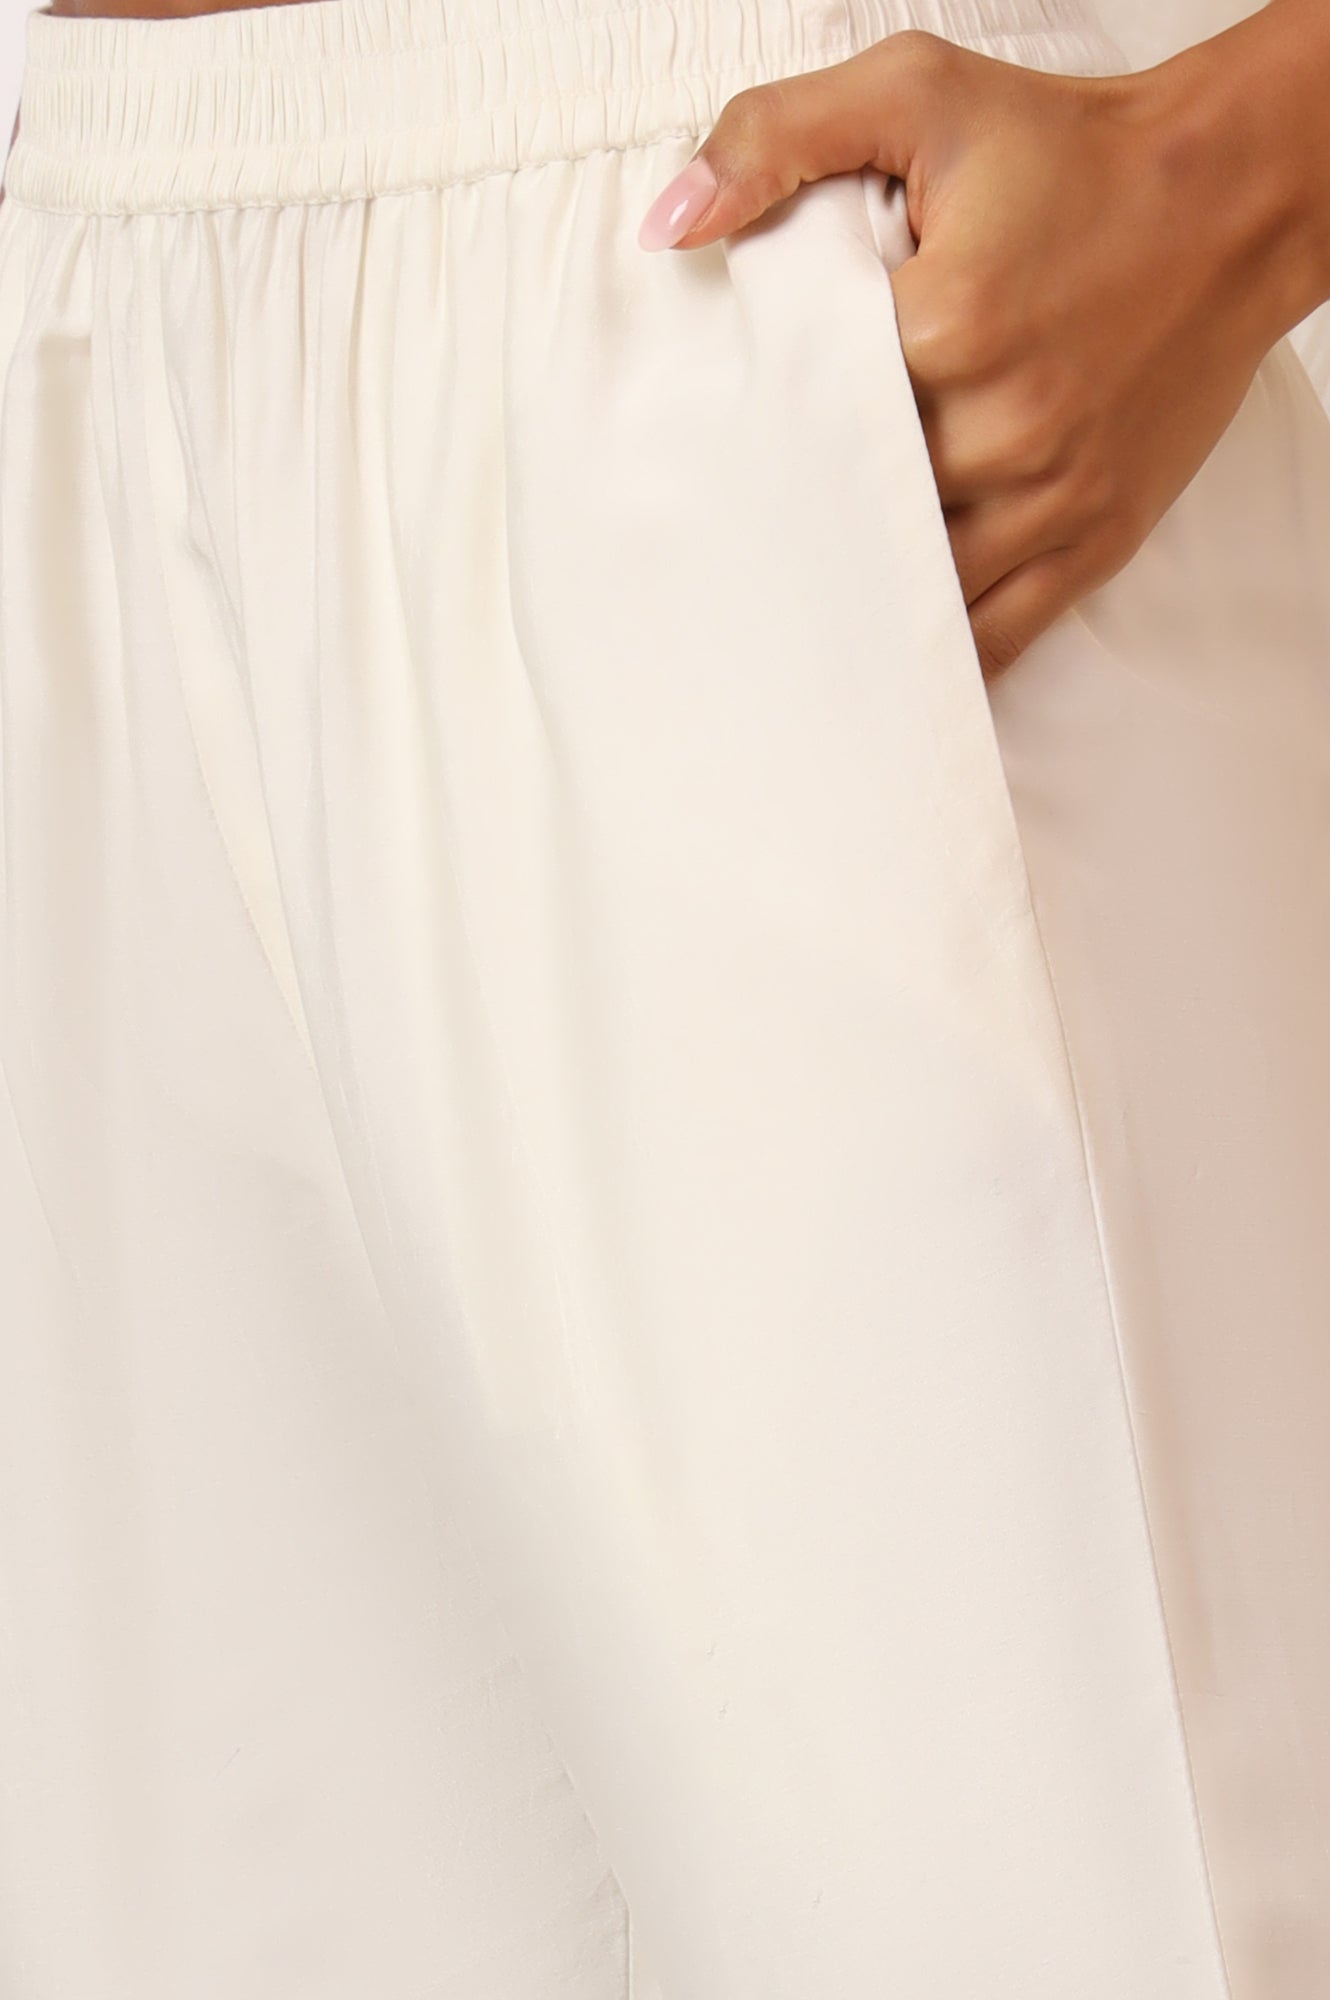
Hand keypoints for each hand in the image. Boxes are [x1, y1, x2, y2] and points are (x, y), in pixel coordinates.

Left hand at [637, 24, 1329, 676]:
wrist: (1234, 197)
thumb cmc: (1071, 151)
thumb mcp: (920, 95)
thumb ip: (781, 138)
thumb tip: (672, 222)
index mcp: (948, 325)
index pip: (809, 416)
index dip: (759, 441)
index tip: (721, 458)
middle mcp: (1004, 427)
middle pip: (857, 512)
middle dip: (802, 528)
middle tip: (740, 551)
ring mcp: (1053, 497)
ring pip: (920, 591)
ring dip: (859, 601)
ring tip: (795, 614)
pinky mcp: (1095, 538)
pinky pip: (999, 637)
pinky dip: (940, 653)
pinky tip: (885, 657)